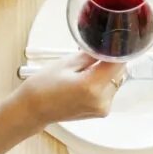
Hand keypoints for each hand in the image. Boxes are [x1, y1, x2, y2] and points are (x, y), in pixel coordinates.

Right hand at [9, 52, 124, 129]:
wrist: (33, 109)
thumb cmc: (43, 86)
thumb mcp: (67, 62)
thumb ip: (92, 54)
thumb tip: (107, 46)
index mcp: (91, 86)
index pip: (118, 62)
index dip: (115, 50)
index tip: (111, 42)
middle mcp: (101, 100)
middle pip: (119, 72)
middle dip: (110, 61)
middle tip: (92, 55)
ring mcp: (102, 109)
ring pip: (116, 81)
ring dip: (107, 72)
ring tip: (86, 71)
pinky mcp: (101, 112)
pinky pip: (110, 91)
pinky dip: (103, 83)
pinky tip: (86, 81)